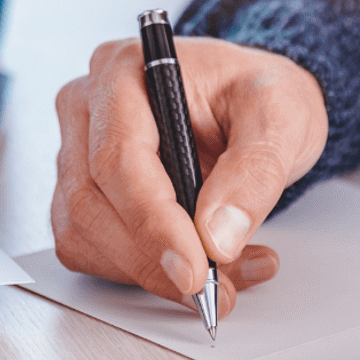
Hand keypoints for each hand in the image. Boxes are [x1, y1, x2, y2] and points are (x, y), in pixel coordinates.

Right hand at [52, 36, 326, 315]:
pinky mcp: (84, 194)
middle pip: (92, 202)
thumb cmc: (259, 96)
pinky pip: (93, 250)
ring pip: (85, 234)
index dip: (153, 222)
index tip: (194, 270)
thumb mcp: (281, 117)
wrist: (254, 108)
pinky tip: (201, 265)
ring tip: (229, 274)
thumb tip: (217, 236)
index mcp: (125, 70)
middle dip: (155, 259)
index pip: (118, 157)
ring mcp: (77, 152)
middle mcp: (88, 108)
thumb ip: (254, 172)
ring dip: (153, 273)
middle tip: (218, 289)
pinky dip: (145, 273)